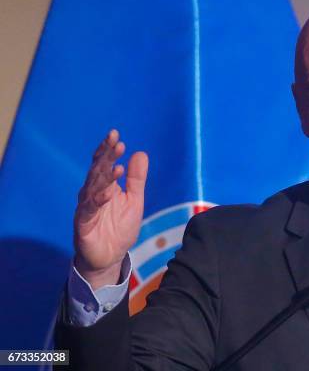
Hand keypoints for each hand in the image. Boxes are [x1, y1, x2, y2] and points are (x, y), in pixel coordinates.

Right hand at [73, 129, 147, 289]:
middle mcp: (92, 194)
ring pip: (92, 188)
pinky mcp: (84, 224)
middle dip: (106, 156)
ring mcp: (87, 208)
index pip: (105, 163)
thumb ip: (136, 179)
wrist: (110, 257)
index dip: (109, 149)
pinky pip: (89, 210)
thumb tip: (140, 153)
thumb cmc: (119, 228)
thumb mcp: (134, 200)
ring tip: (117, 165)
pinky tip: (108, 192)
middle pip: (98, 171)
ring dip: (104, 176)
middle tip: (116, 141)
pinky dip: (98, 200)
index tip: (116, 135)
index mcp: (104, 186)